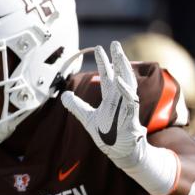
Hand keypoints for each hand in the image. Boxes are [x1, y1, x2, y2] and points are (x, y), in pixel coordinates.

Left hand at [61, 41, 145, 167]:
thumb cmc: (108, 134)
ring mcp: (126, 107)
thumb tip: (63, 95)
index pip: (108, 76)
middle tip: (113, 43)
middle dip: (117, 59)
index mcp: (112, 98)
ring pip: (128, 84)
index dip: (104, 63)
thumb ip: (76, 106)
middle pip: (120, 75)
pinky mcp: (131, 117)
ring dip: (124, 70)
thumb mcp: (87, 118)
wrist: (122, 152)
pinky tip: (121, 81)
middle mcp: (120, 99)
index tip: (99, 48)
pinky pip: (130, 102)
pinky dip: (126, 92)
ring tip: (120, 56)